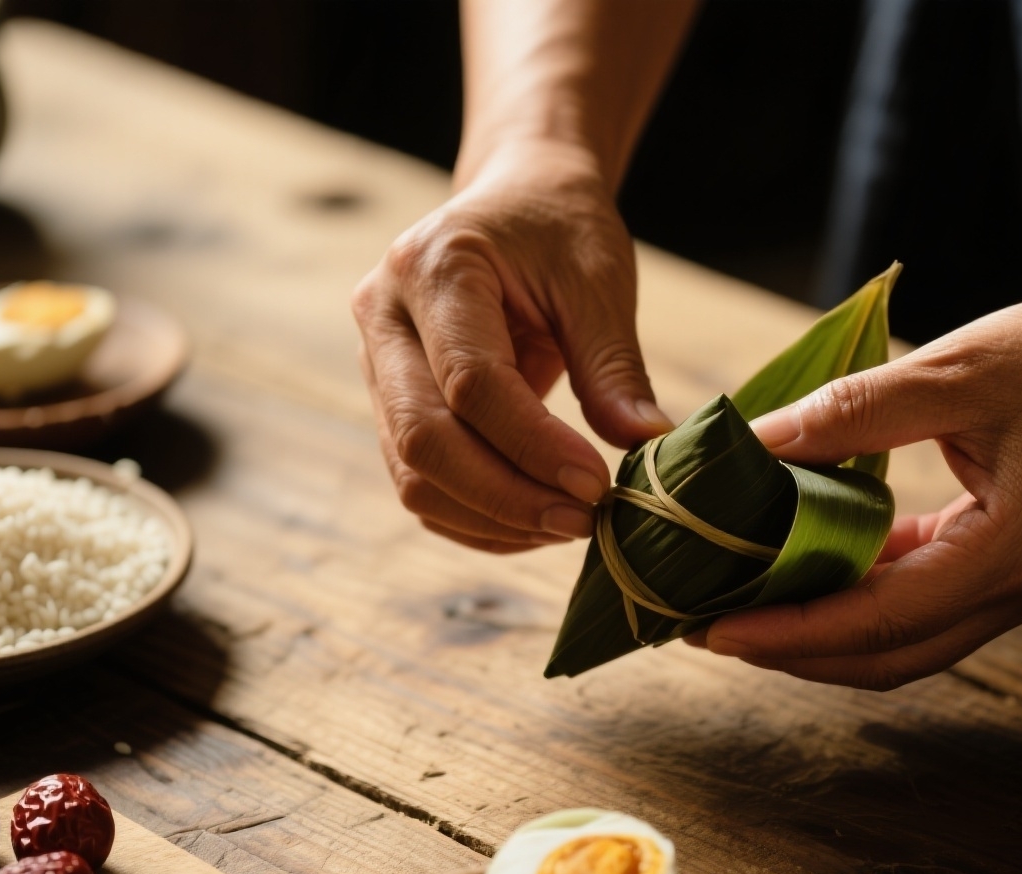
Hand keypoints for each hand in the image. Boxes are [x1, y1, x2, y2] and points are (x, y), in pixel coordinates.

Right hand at [353, 139, 672, 553]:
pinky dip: (476, 518)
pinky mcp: (389, 403)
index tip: (597, 486)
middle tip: (585, 521)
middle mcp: (383, 316)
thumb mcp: (598, 283)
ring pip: (412, 473)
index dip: (533, 446)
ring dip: (491, 518)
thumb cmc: (560, 230)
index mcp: (434, 269)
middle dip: (506, 496)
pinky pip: (419, 482)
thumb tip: (646, 445)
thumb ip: (615, 367)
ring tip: (569, 525)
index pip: (471, 383)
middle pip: (423, 437)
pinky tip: (536, 523)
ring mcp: (374, 364)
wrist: (517, 200)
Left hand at [699, 289, 1021, 689]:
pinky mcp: (1009, 569)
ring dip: (825, 636)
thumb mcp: (949, 372)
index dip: (792, 632)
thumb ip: (852, 414)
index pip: (880, 619)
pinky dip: (861, 601)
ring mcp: (1019, 588)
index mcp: (1012, 552)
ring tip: (746, 610)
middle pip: (888, 657)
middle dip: (795, 652)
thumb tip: (754, 446)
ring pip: (903, 644)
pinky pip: (923, 606)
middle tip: (709, 631)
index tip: (716, 630)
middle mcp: (1020, 590)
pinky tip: (806, 572)